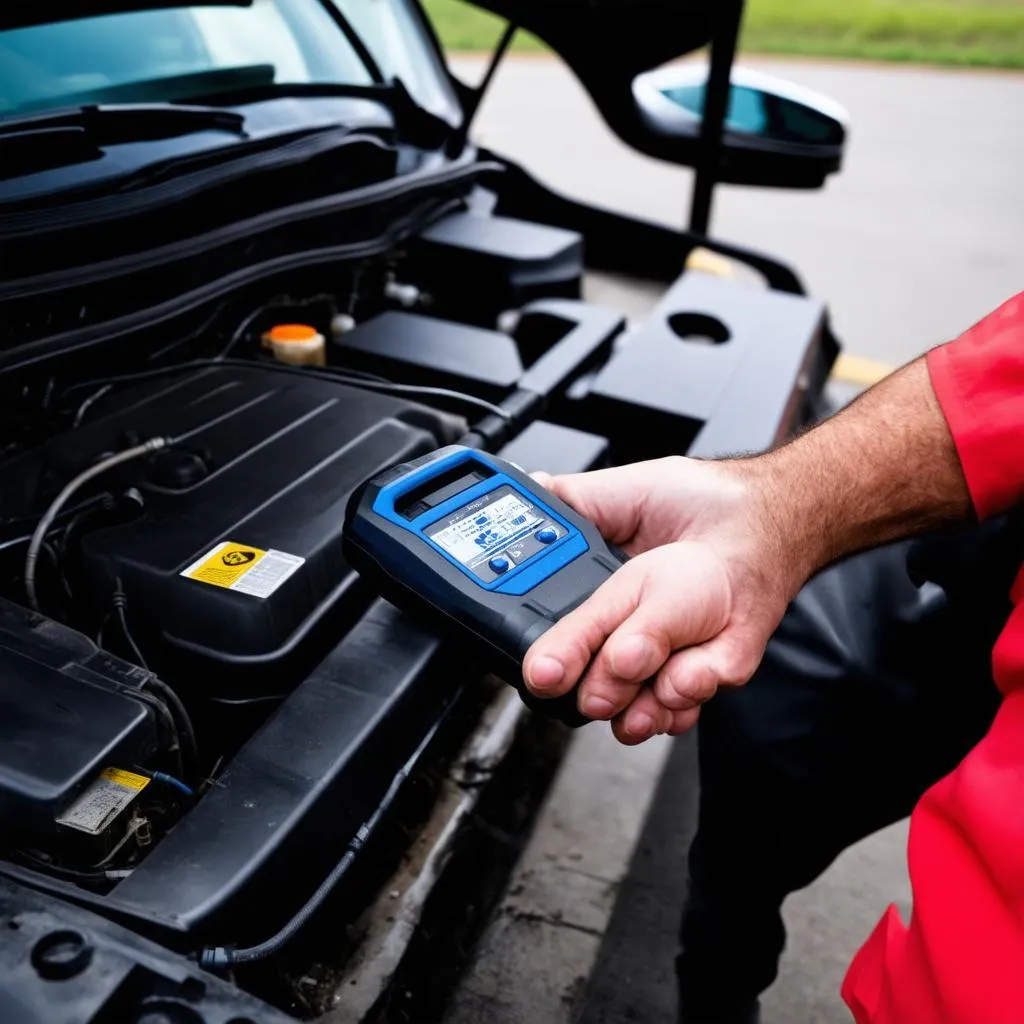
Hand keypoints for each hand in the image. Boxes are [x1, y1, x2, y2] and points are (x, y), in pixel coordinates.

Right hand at [524, 457, 811, 744]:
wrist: (759, 516)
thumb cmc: (697, 503)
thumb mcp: (619, 494)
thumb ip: (568, 501)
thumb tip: (527, 495)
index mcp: (597, 605)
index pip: (559, 648)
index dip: (549, 663)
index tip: (543, 672)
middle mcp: (628, 641)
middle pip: (594, 690)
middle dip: (592, 692)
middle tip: (592, 684)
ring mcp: (670, 659)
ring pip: (641, 708)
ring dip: (638, 705)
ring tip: (638, 672)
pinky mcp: (714, 666)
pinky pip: (697, 691)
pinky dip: (691, 682)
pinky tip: (691, 664)